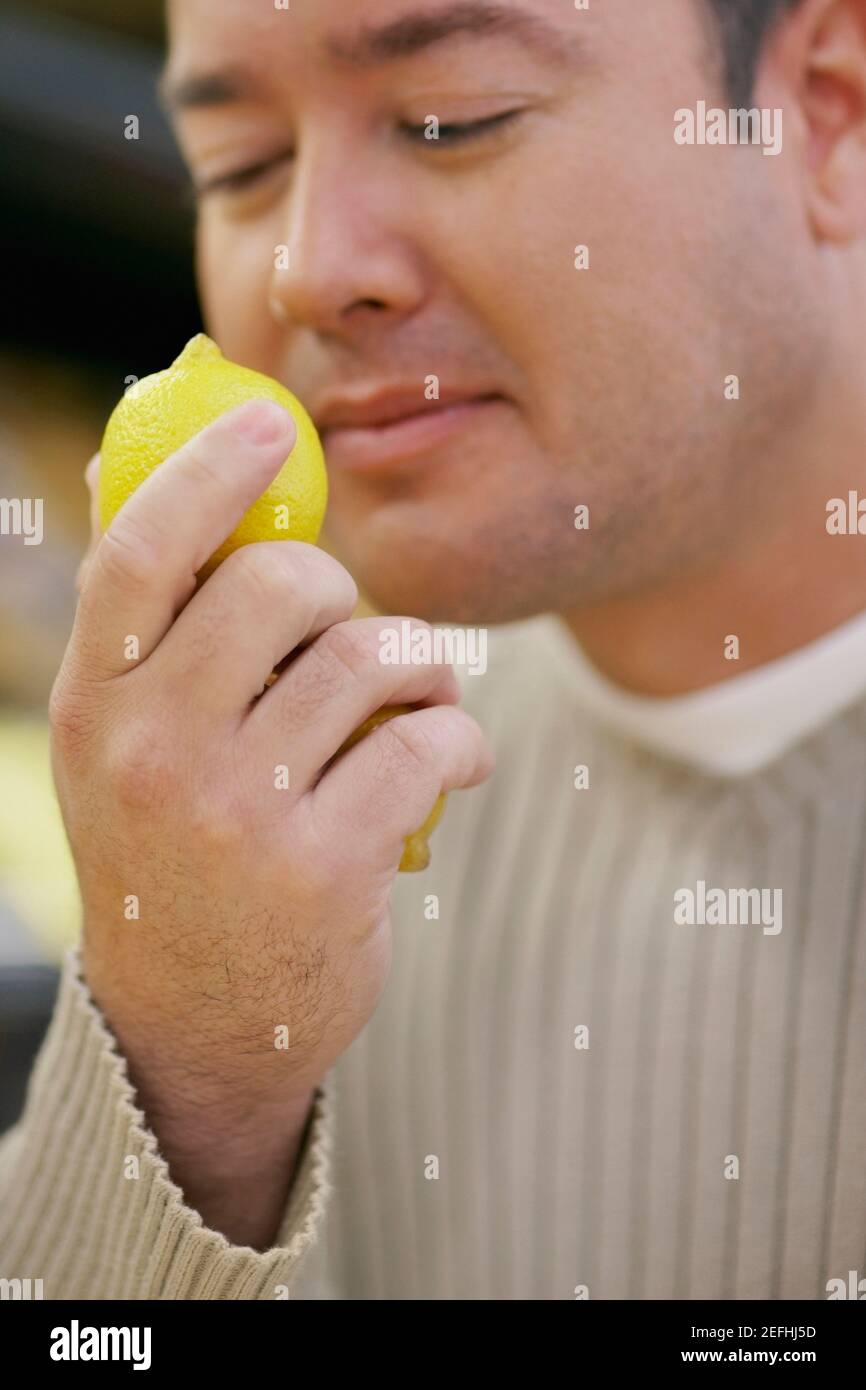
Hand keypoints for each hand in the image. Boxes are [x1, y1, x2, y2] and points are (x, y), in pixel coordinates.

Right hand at [51, 399, 493, 1244]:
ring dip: (422, 668)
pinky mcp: (322, 868)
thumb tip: (164, 467)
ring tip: (418, 704)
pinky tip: (450, 762)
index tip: (273, 424)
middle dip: (342, 595)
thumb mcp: (126, 749)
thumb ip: (152, 630)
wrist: (194, 1026)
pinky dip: (460, 739)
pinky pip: (428, 739)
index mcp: (95, 706)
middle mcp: (150, 751)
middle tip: (355, 637)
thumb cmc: (175, 857)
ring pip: (373, 656)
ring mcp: (234, 814)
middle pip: (281, 586)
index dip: (210, 472)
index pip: (141, 552)